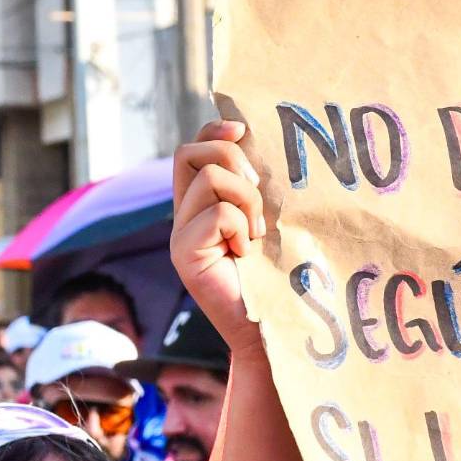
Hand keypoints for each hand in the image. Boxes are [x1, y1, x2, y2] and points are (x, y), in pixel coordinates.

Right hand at [172, 121, 266, 357]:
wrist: (274, 329)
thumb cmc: (281, 276)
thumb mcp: (272, 220)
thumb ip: (259, 188)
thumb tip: (261, 143)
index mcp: (202, 206)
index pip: (194, 149)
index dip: (214, 131)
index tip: (243, 130)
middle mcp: (184, 217)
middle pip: (189, 152)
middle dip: (232, 160)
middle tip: (260, 198)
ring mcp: (179, 235)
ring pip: (207, 177)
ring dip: (245, 198)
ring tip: (258, 233)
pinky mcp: (183, 254)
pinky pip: (217, 212)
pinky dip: (240, 226)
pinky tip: (247, 253)